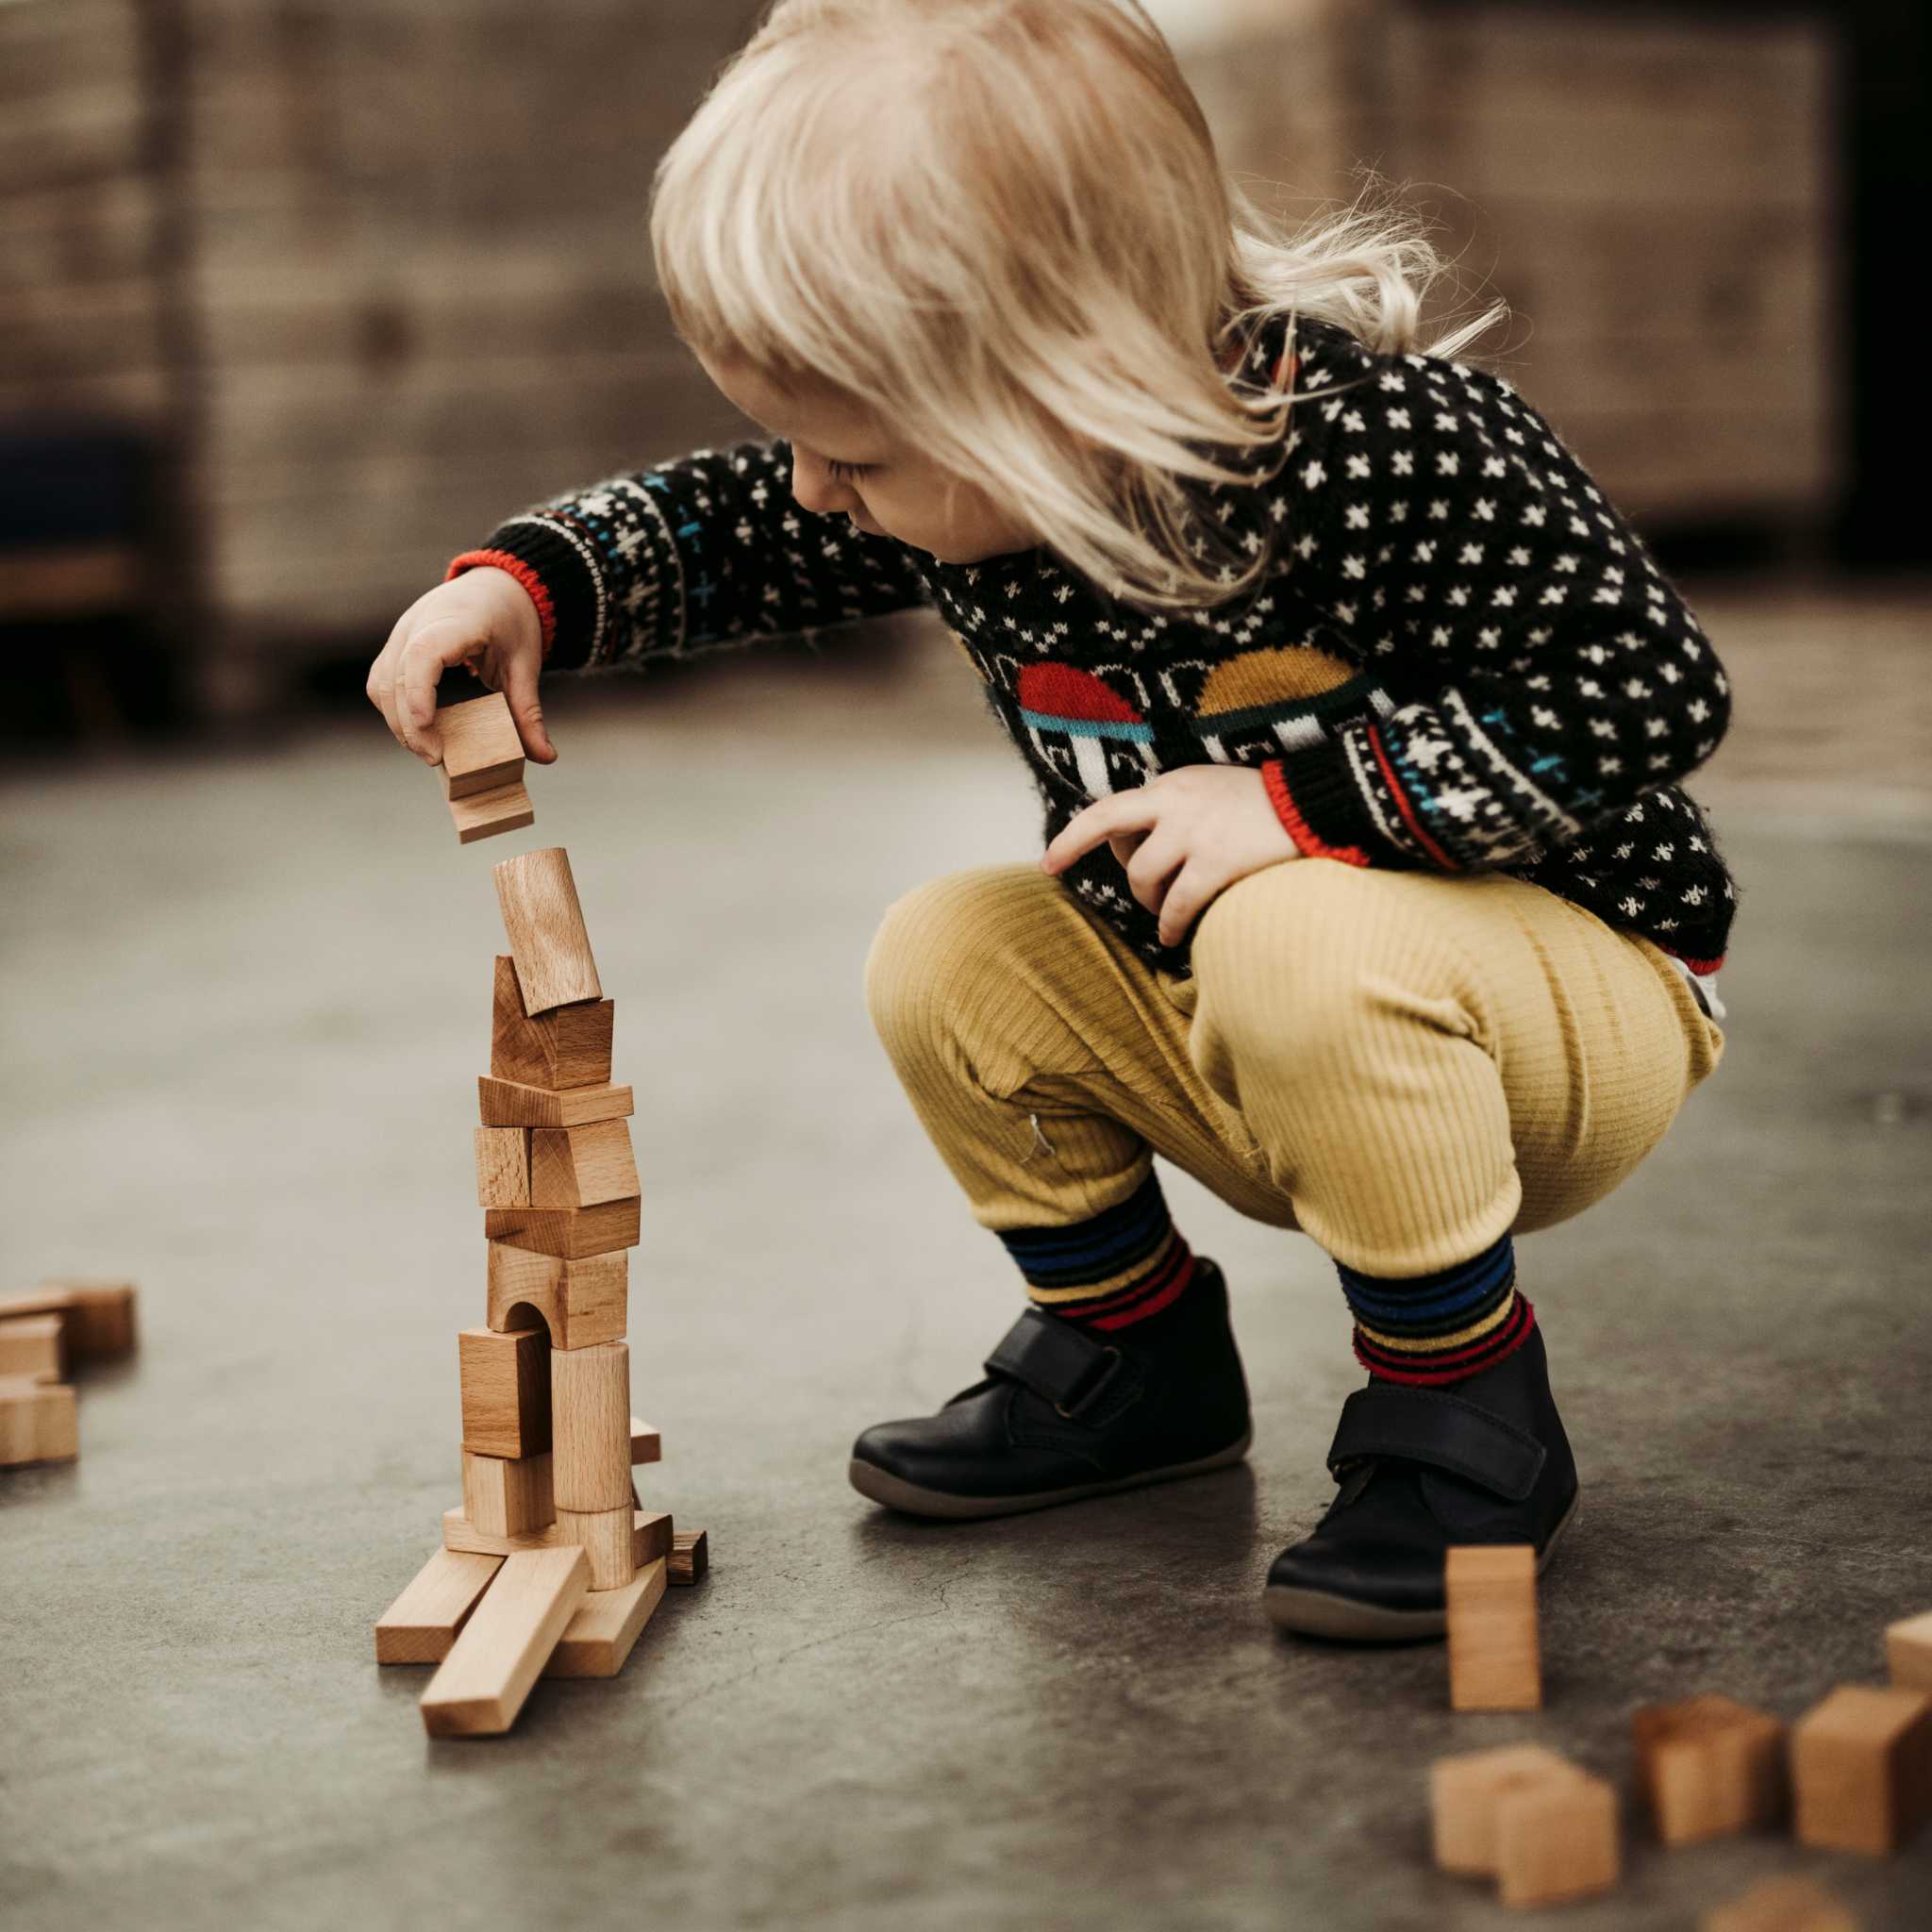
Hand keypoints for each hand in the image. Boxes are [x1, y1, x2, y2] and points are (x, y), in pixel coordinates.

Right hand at [365, 567, 554, 767]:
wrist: (495, 586)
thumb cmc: (511, 622)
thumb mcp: (525, 664)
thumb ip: (529, 711)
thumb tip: (545, 757)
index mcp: (457, 621)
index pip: (424, 653)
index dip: (419, 691)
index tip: (426, 726)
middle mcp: (420, 622)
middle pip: (397, 676)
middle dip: (410, 723)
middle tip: (435, 758)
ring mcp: (403, 632)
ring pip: (382, 682)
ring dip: (398, 721)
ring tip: (427, 750)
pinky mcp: (396, 644)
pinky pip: (382, 680)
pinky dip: (393, 709)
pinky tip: (417, 730)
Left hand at [1040, 764, 1301, 946]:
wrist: (1321, 801)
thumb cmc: (1269, 805)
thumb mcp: (1214, 790)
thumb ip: (1177, 810)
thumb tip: (1142, 847)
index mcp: (1173, 785)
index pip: (1109, 812)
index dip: (1073, 839)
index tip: (1049, 863)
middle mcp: (1175, 802)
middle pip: (1116, 842)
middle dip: (1105, 867)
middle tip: (1098, 883)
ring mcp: (1195, 831)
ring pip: (1144, 879)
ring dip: (1151, 905)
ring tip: (1169, 916)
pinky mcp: (1218, 861)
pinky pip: (1178, 904)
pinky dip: (1172, 926)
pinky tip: (1176, 937)